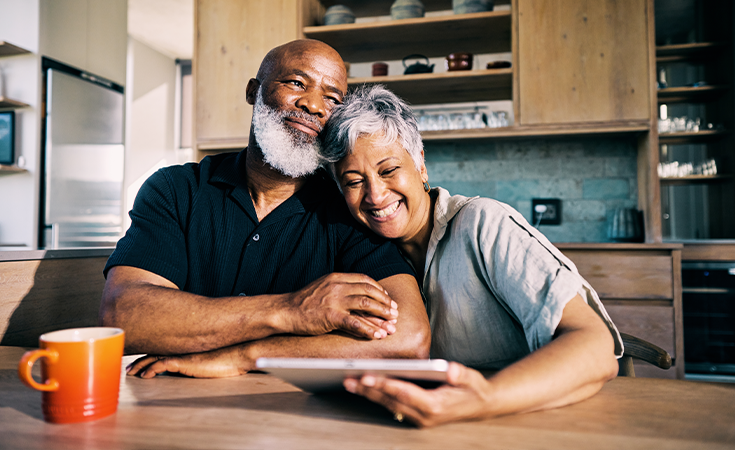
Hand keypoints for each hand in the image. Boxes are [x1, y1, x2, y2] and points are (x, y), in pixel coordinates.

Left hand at [126, 345, 250, 378]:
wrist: (239, 353)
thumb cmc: (231, 357)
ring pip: (154, 358)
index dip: (150, 355)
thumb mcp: (213, 358)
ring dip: (141, 366)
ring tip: (131, 373)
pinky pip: (162, 365)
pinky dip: (151, 370)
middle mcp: (183, 349)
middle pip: (155, 352)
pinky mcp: (185, 362)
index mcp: (188, 347)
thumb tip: (201, 364)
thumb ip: (203, 359)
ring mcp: (183, 354)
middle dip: (140, 360)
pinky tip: (145, 376)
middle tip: (129, 368)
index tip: (140, 362)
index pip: (164, 349)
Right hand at [283, 273, 398, 339]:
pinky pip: (355, 323)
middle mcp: (337, 286)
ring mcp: (334, 300)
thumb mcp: (323, 287)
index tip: (387, 298)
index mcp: (336, 277)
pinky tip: (377, 335)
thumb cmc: (304, 302)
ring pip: (366, 305)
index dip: (379, 289)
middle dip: (385, 302)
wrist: (285, 310)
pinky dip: (369, 329)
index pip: (364, 280)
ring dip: (382, 315)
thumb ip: (340, 289)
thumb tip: (360, 298)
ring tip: (391, 324)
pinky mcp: (331, 316)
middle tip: (395, 312)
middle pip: (369, 291)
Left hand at [343, 362, 492, 427]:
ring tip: (350, 382)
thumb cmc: (474, 389)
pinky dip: (378, 397)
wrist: (481, 405)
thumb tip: (451, 370)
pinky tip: (365, 387)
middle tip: (349, 379)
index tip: (368, 377)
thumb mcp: (472, 379)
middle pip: (391, 401)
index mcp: (436, 406)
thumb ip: (461, 374)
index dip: (385, 385)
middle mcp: (424, 416)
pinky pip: (393, 406)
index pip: (405, 393)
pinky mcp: (416, 416)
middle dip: (369, 390)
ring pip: (389, 405)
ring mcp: (419, 418)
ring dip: (369, 394)